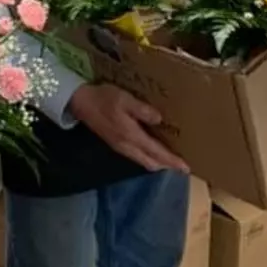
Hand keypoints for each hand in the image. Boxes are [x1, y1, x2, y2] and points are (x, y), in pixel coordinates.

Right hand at [68, 83, 188, 173]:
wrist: (80, 103)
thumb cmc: (103, 98)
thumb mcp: (124, 99)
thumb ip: (142, 110)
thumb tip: (160, 119)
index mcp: (131, 136)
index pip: (156, 152)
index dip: (172, 160)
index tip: (186, 167)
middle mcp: (127, 146)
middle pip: (151, 162)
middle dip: (167, 165)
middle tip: (182, 165)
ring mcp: (120, 147)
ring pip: (143, 161)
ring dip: (157, 162)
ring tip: (170, 159)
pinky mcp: (116, 144)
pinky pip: (137, 157)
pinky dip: (148, 157)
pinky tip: (152, 150)